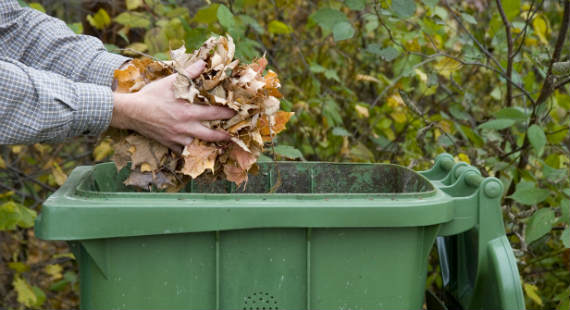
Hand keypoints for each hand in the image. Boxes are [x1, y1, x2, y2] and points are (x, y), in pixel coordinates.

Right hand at [110, 60, 234, 151]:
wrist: (131, 112)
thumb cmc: (152, 95)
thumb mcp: (170, 82)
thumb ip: (189, 74)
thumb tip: (203, 63)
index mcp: (188, 111)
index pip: (214, 113)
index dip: (228, 113)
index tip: (236, 113)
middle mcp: (186, 127)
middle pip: (211, 135)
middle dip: (224, 135)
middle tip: (232, 135)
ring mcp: (178, 138)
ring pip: (198, 146)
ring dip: (208, 145)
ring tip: (217, 145)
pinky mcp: (170, 144)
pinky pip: (184, 152)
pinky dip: (191, 151)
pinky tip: (196, 149)